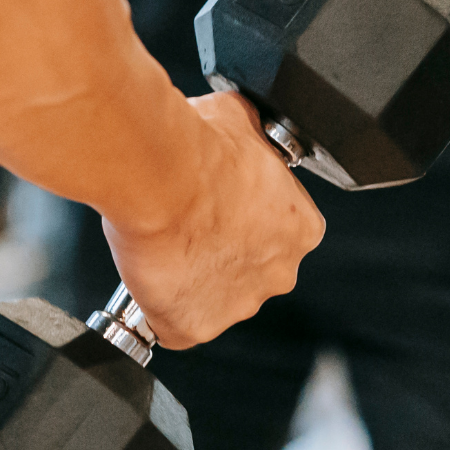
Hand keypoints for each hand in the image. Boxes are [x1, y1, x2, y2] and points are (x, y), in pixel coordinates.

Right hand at [103, 92, 324, 348]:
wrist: (156, 174)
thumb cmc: (197, 149)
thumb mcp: (240, 121)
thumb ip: (251, 140)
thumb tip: (242, 126)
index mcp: (301, 229)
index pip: (275, 235)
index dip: (238, 221)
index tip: (214, 210)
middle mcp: (277, 274)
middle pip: (245, 273)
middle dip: (216, 256)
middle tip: (185, 228)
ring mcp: (235, 306)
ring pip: (211, 301)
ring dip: (189, 281)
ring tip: (162, 246)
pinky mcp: (194, 327)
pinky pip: (174, 325)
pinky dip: (159, 308)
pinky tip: (148, 275)